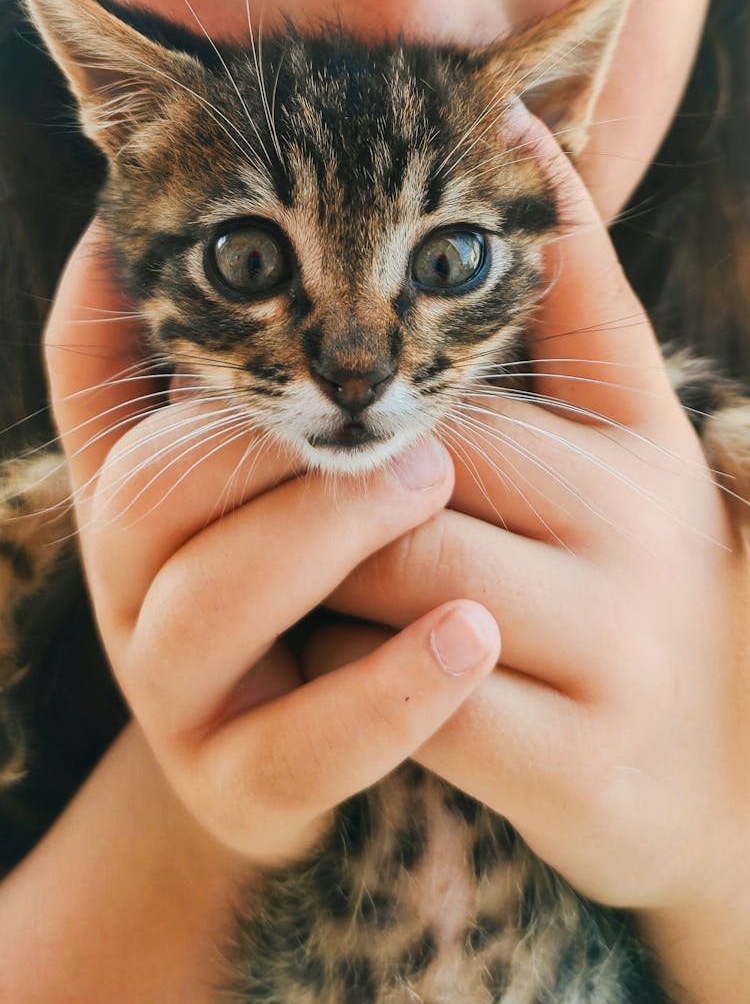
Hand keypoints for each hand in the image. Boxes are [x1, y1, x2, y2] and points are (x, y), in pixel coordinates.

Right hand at [45, 223, 499, 865]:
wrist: (333, 755)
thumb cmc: (335, 575)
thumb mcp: (288, 466)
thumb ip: (266, 367)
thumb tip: (271, 218)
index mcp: (140, 494)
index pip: (86, 375)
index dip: (110, 298)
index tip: (159, 234)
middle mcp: (133, 584)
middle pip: (157, 484)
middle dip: (272, 438)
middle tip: (395, 408)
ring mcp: (173, 690)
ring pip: (210, 601)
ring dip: (323, 533)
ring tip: (432, 487)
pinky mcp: (239, 785)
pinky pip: (301, 742)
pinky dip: (387, 688)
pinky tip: (472, 636)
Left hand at [326, 106, 749, 916]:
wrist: (723, 766)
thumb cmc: (643, 578)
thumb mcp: (636, 434)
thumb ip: (582, 297)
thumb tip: (526, 130)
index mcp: (642, 442)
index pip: (493, 354)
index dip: (379, 359)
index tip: (294, 374)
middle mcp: (640, 534)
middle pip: (426, 464)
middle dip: (331, 472)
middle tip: (265, 473)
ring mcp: (617, 653)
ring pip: (409, 573)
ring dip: (322, 568)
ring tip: (285, 566)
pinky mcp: (579, 768)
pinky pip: (420, 701)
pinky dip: (351, 674)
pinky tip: (332, 662)